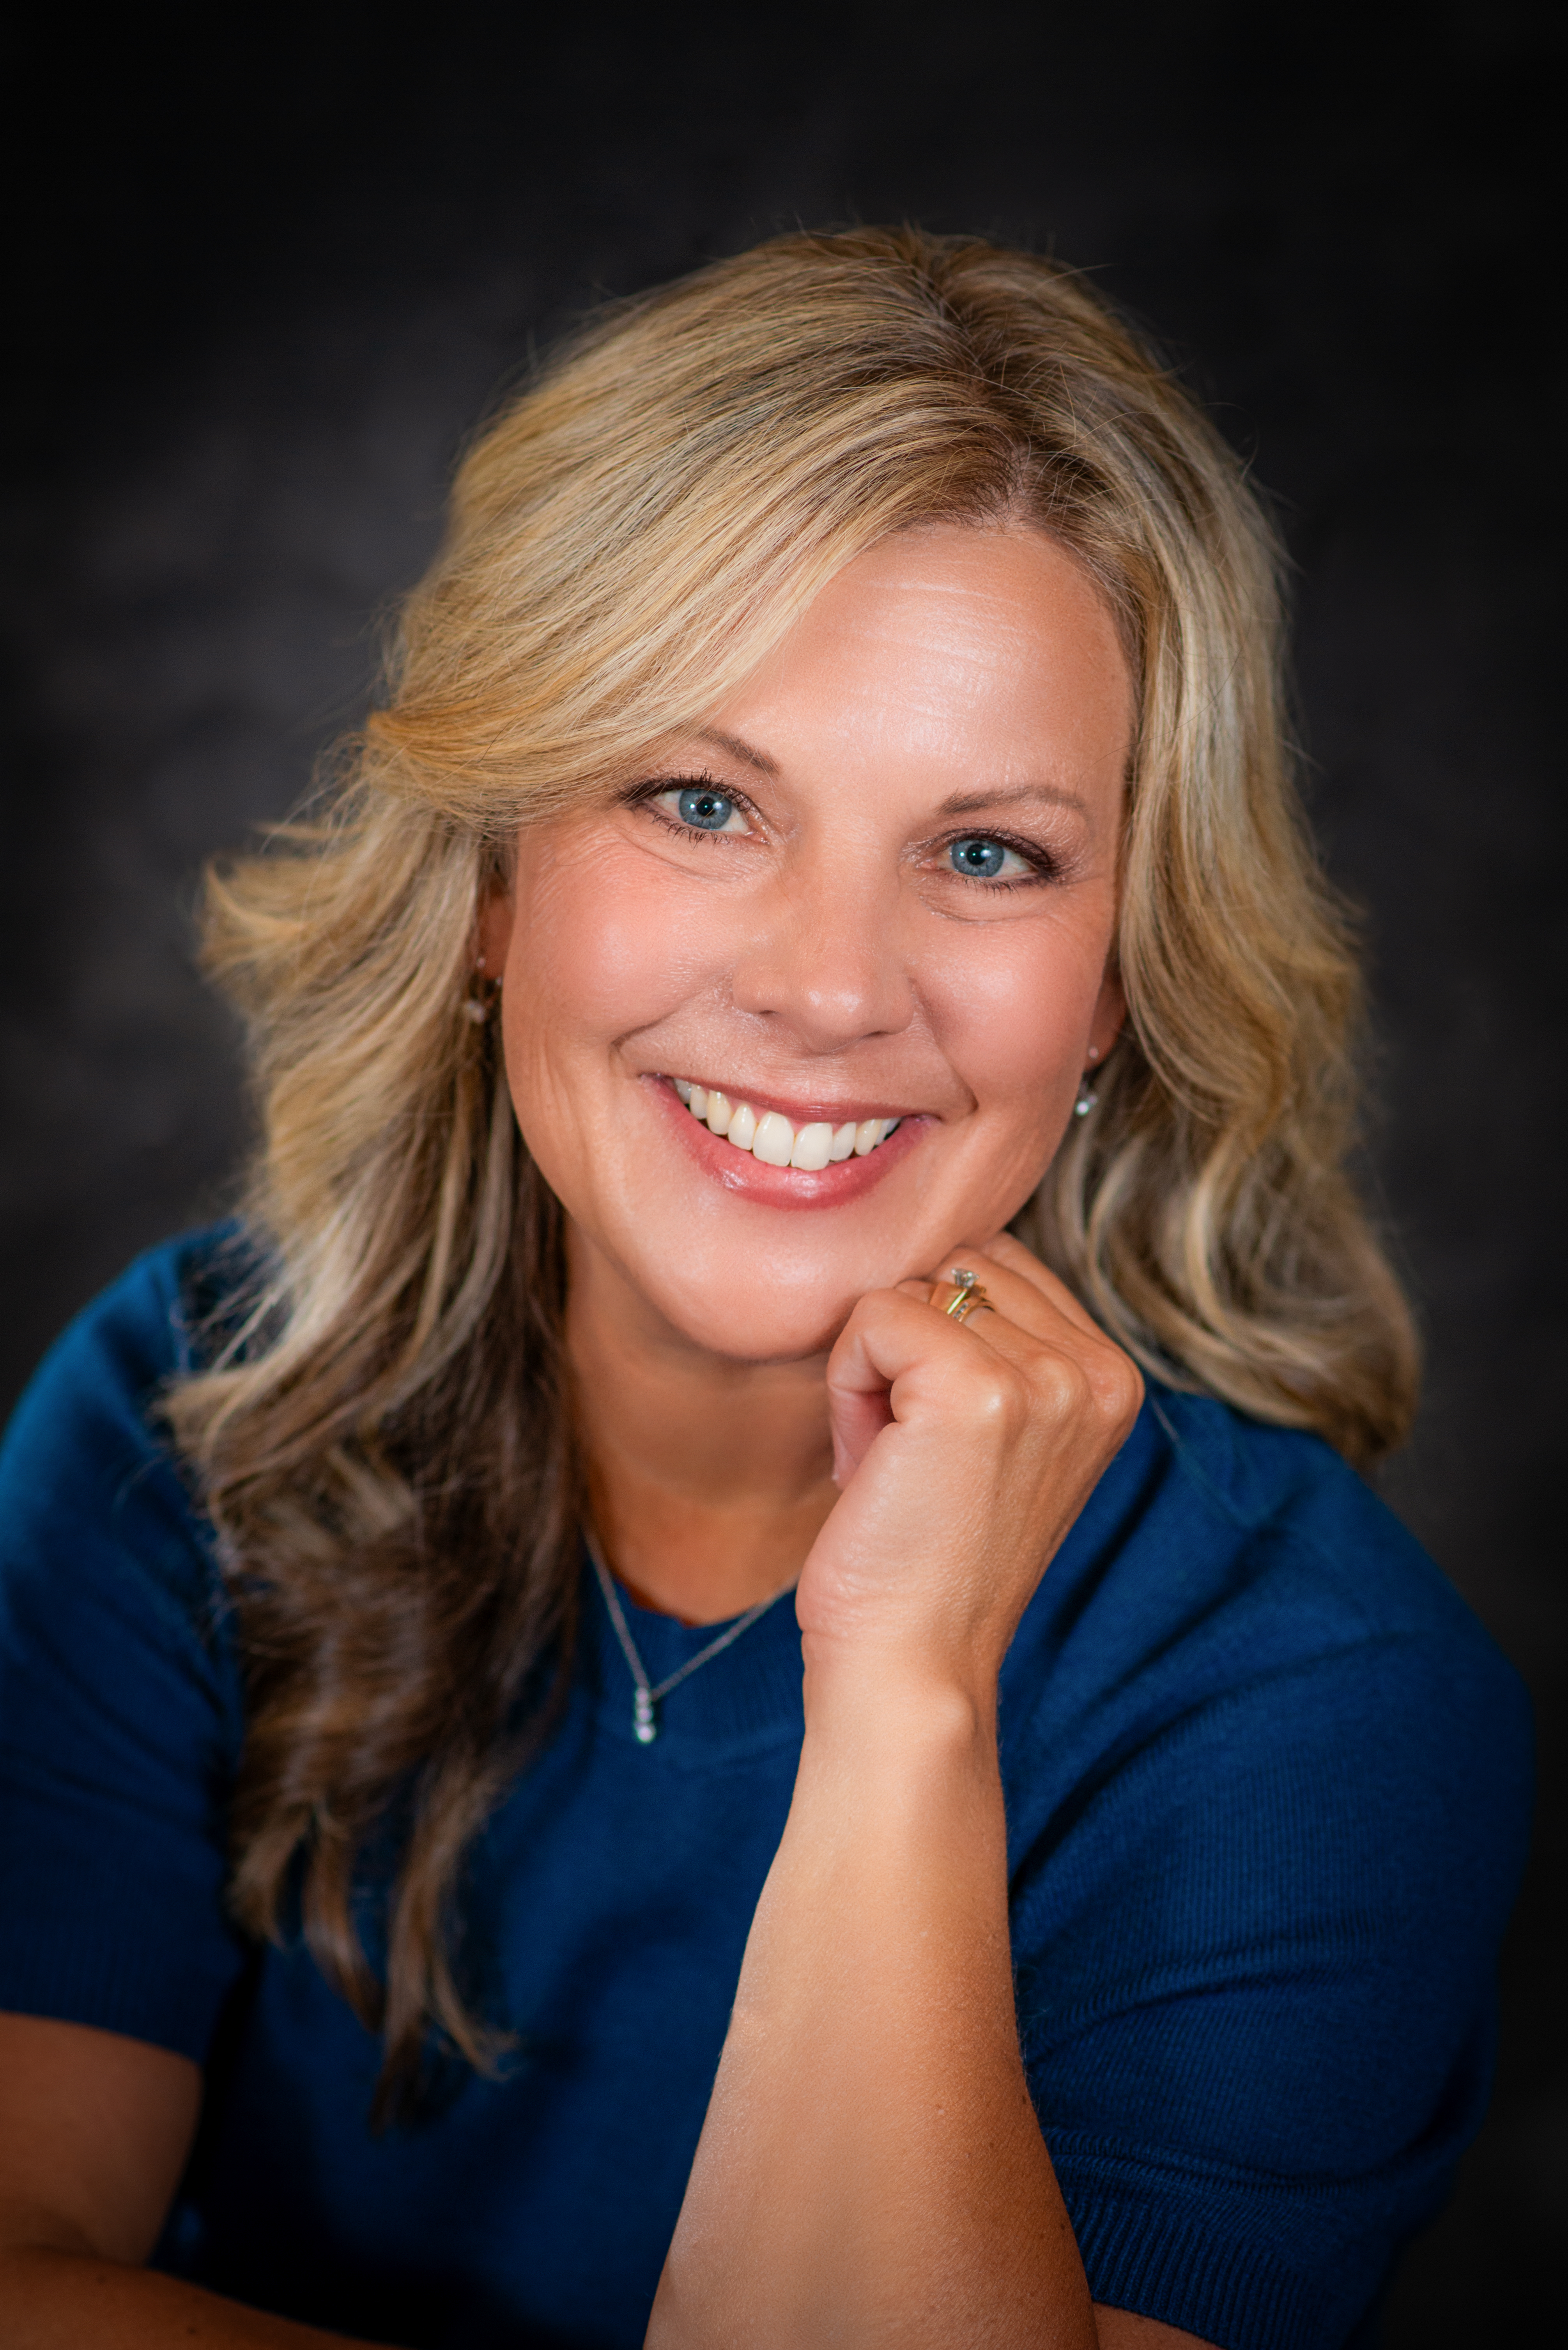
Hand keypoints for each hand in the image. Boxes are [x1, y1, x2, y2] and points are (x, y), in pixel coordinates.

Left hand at [797, 1234, 1143, 1700]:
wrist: (913, 1665)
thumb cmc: (927, 1555)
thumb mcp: (998, 1435)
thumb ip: (1000, 1343)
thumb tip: (938, 1258)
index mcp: (1112, 1377)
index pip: (997, 1265)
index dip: (940, 1340)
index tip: (939, 1443)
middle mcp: (1096, 1372)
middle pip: (957, 1264)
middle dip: (909, 1347)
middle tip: (911, 1457)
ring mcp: (1045, 1379)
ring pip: (911, 1288)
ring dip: (874, 1371)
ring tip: (897, 1466)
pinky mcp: (976, 1389)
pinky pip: (873, 1316)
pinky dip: (847, 1384)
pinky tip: (870, 1465)